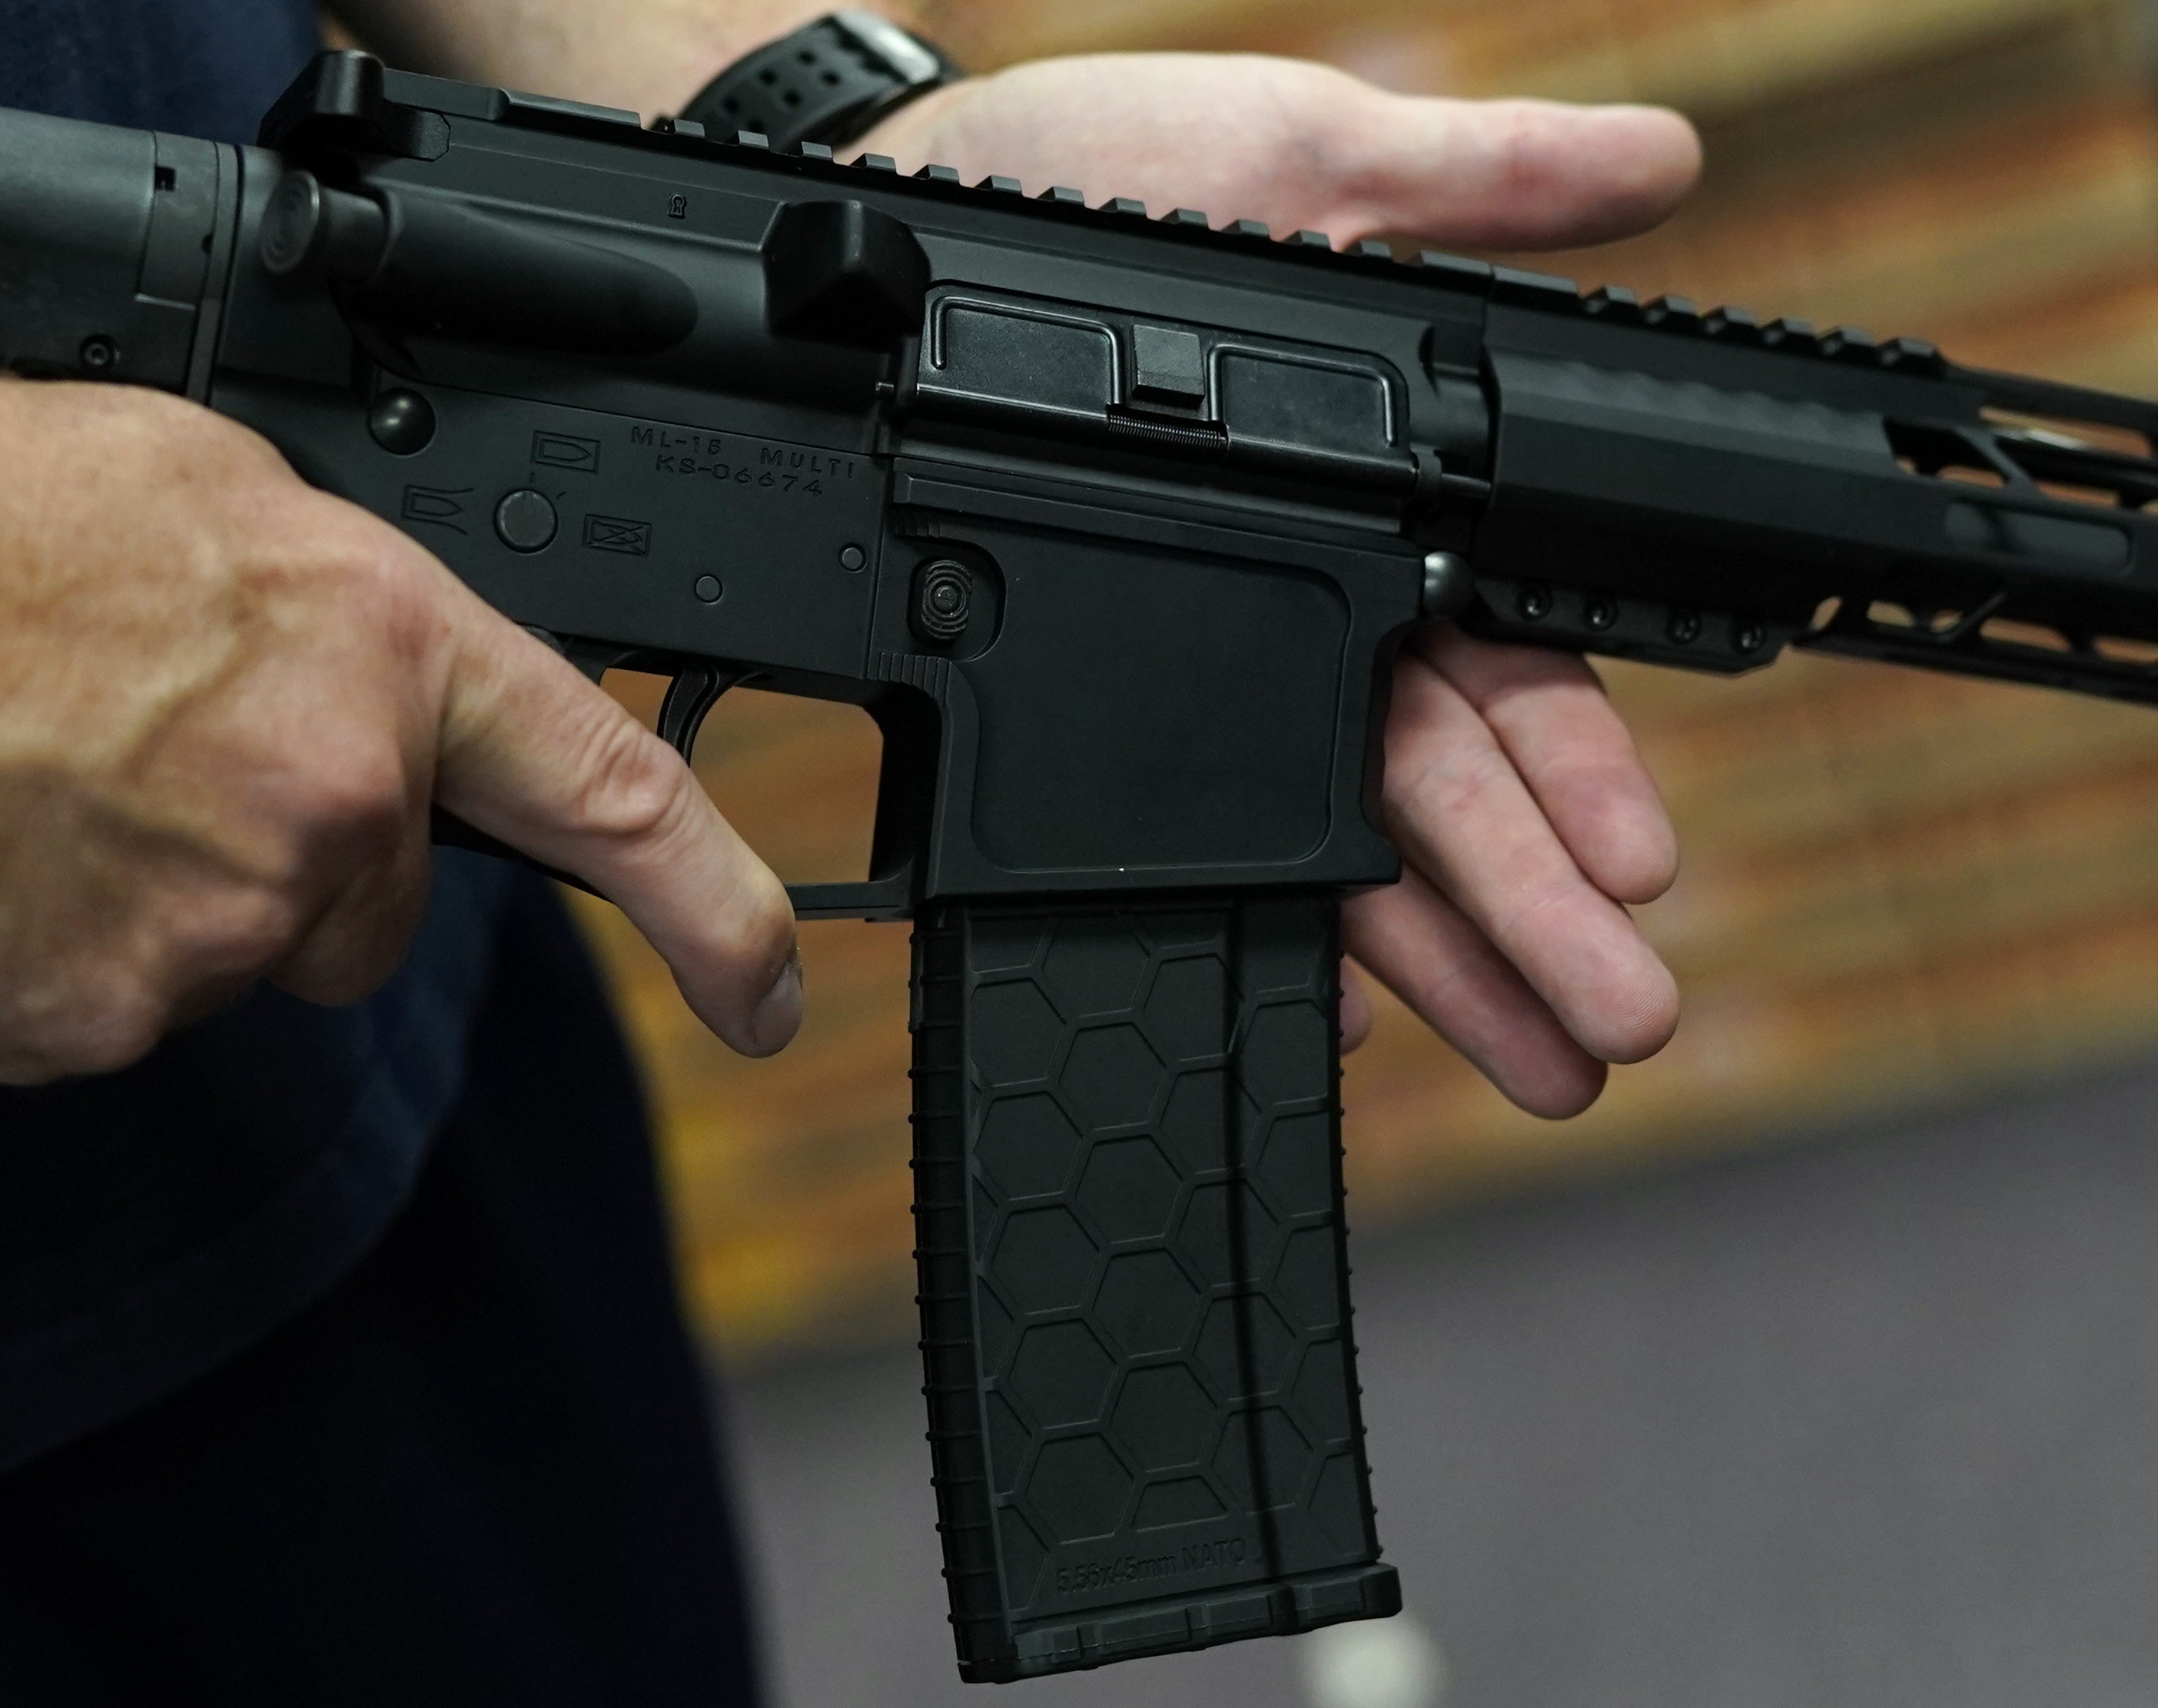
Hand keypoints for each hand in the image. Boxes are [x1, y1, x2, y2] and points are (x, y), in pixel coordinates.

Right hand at [0, 306, 800, 1081]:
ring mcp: (208, 932)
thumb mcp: (204, 500)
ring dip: (149, 906)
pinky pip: (101, 1022)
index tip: (768, 988)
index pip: (613, 795)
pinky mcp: (86, 1028)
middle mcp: (325, 804)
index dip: (717, 909)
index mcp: (379, 652)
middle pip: (364, 909)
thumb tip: (365, 692)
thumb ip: (331, 623)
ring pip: (225, 965)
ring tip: (23, 783)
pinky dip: (47, 964)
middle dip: (284, 864)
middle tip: (134, 761)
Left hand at [865, 58, 1698, 1117]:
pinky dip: (1250, 930)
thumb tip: (1663, 157)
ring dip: (1433, 959)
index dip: (1581, 766)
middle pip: (1438, 785)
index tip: (1635, 861)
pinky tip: (1328, 1012)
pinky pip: (1159, 845)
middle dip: (1539, 911)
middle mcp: (1295, 617)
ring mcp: (1184, 676)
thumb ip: (1472, 181)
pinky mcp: (1064, 701)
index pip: (1509, 660)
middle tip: (1615, 1023)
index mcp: (1376, 509)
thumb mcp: (1293, 159)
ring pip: (1327, 839)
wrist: (884, 229)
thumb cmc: (1080, 183)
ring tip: (1531, 1060)